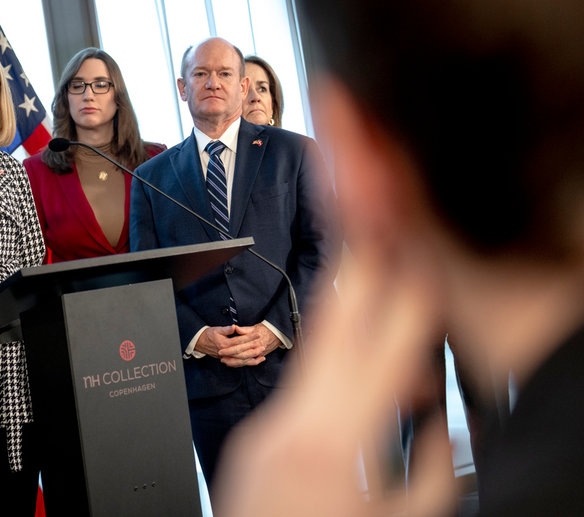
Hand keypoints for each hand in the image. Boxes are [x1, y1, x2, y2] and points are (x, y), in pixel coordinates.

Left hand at [211, 256, 456, 516]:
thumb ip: (435, 471)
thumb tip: (446, 427)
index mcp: (334, 447)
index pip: (380, 350)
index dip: (406, 299)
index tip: (424, 263)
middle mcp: (289, 428)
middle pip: (330, 328)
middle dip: (357, 273)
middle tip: (376, 227)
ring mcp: (263, 432)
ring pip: (314, 358)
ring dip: (352, 327)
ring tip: (389, 314)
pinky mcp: (253, 443)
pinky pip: (298, 395)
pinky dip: (333, 379)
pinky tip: (359, 390)